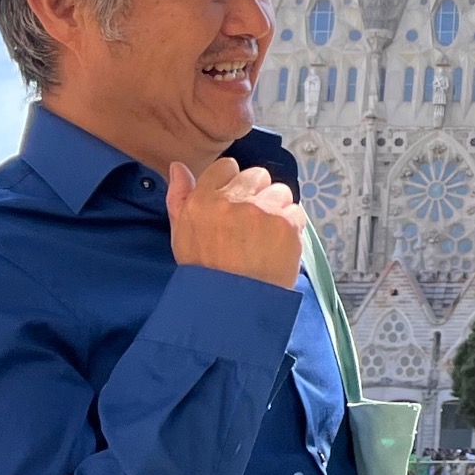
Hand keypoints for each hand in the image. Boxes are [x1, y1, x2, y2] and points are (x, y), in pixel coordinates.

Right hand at [166, 158, 304, 287]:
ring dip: (277, 209)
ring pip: (279, 191)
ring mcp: (262, 210)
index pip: (226, 167)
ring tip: (266, 237)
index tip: (235, 204)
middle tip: (252, 224)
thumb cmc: (205, 274)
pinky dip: (291, 227)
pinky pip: (296, 211)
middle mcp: (232, 200)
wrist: (232, 307)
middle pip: (257, 175)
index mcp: (202, 200)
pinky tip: (278, 247)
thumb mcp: (181, 235)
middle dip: (257, 194)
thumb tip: (178, 167)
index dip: (233, 184)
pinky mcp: (286, 222)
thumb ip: (179, 198)